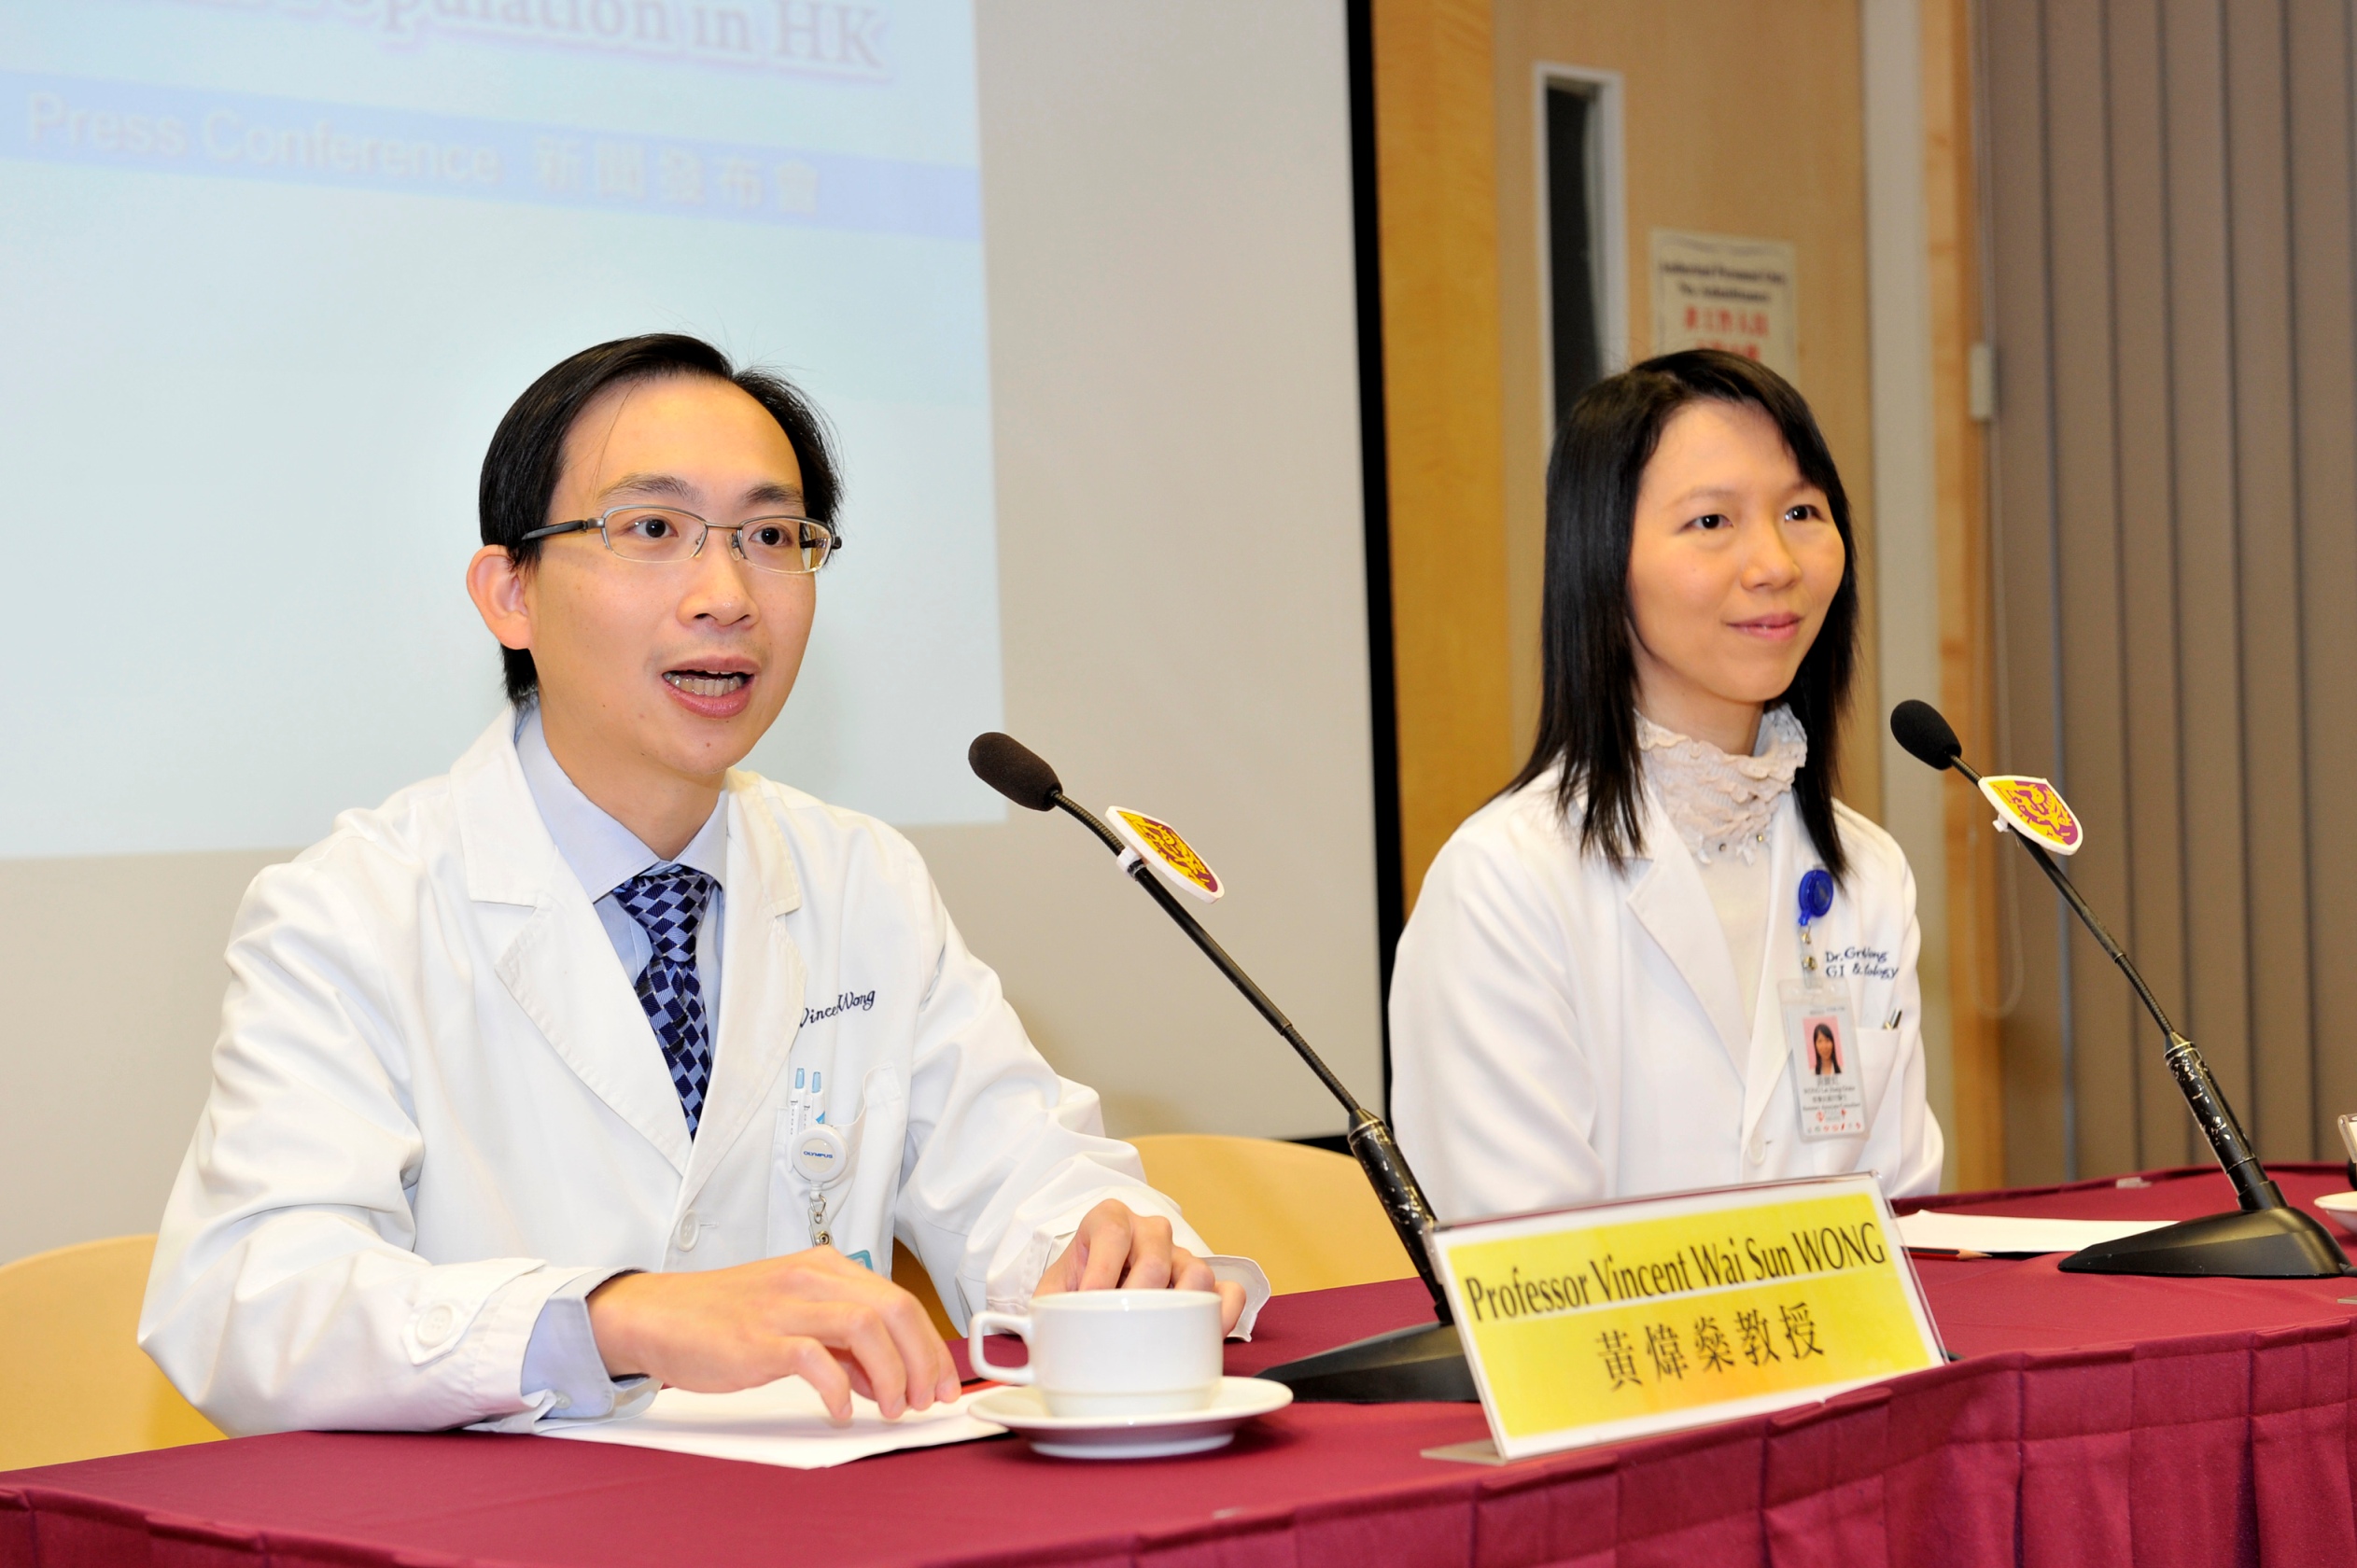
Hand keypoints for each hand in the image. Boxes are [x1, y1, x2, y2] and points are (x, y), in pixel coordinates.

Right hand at [587, 1248, 959, 1421]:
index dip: (931, 1345)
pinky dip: (839, 1388)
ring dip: (892, 1374)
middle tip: (925, 1400)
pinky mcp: (758, 1338)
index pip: (900, 1300)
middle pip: (894, 1309)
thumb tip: (887, 1376)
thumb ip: (843, 1343)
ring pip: (866, 1327)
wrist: (659, 1316)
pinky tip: (842, 1410)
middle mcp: (811, 1278)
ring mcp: (784, 1306)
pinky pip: (814, 1359)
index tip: (942, 1381)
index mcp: (826, 1268)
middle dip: (923, 1360)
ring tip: (892, 1407)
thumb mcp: (795, 1317)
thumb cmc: (724, 1317)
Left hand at [1034, 1200, 1246, 1332]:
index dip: (1102, 1269)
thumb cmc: (1076, 1287)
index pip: (1111, 1231)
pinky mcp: (1203, 1282)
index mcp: (1108, 1220)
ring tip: (1161, 1333)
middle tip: (1122, 1326)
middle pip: (1155, 1256)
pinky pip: (1228, 1289)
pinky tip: (1209, 1333)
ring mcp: (1180, 1255)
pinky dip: (1224, 1311)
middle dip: (1138, 1296)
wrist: (1097, 1287)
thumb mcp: (1052, 1290)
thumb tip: (1038, 1334)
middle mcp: (1148, 1231)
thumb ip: (1043, 1306)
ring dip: (1182, 1304)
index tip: (1090, 1301)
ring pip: (1197, 1270)